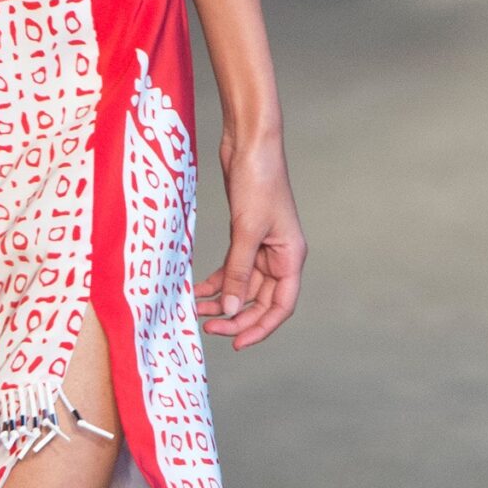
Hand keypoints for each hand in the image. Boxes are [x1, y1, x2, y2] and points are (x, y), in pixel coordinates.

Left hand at [193, 133, 305, 351]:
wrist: (249, 143)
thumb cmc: (258, 180)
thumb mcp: (246, 230)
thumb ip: (239, 272)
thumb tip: (232, 310)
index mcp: (291, 257)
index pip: (281, 306)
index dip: (261, 328)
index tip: (237, 344)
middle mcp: (279, 256)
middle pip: (260, 301)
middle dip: (236, 317)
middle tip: (208, 327)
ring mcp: (262, 246)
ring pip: (243, 287)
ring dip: (223, 301)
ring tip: (197, 311)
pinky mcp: (244, 235)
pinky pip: (232, 269)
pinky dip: (217, 281)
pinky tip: (198, 290)